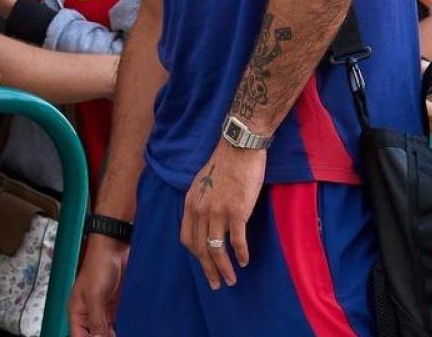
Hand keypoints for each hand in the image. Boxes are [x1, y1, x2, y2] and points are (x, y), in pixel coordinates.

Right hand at [69, 233, 129, 336]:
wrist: (115, 248)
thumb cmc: (98, 263)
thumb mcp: (95, 295)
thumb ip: (97, 319)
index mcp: (77, 311)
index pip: (79, 336)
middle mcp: (89, 313)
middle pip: (93, 336)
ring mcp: (102, 310)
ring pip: (105, 332)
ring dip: (112, 335)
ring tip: (122, 335)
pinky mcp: (114, 306)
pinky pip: (116, 324)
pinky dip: (120, 329)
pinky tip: (127, 331)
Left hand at [181, 143, 263, 288]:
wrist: (239, 147)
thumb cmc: (224, 163)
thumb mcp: (202, 182)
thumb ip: (200, 202)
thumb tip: (204, 219)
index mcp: (191, 203)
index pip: (187, 238)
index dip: (195, 255)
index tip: (204, 264)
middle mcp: (201, 210)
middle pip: (200, 249)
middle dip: (208, 270)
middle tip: (216, 284)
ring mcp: (218, 212)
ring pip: (217, 249)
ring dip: (223, 269)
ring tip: (230, 280)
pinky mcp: (237, 212)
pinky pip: (237, 241)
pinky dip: (240, 254)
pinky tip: (244, 262)